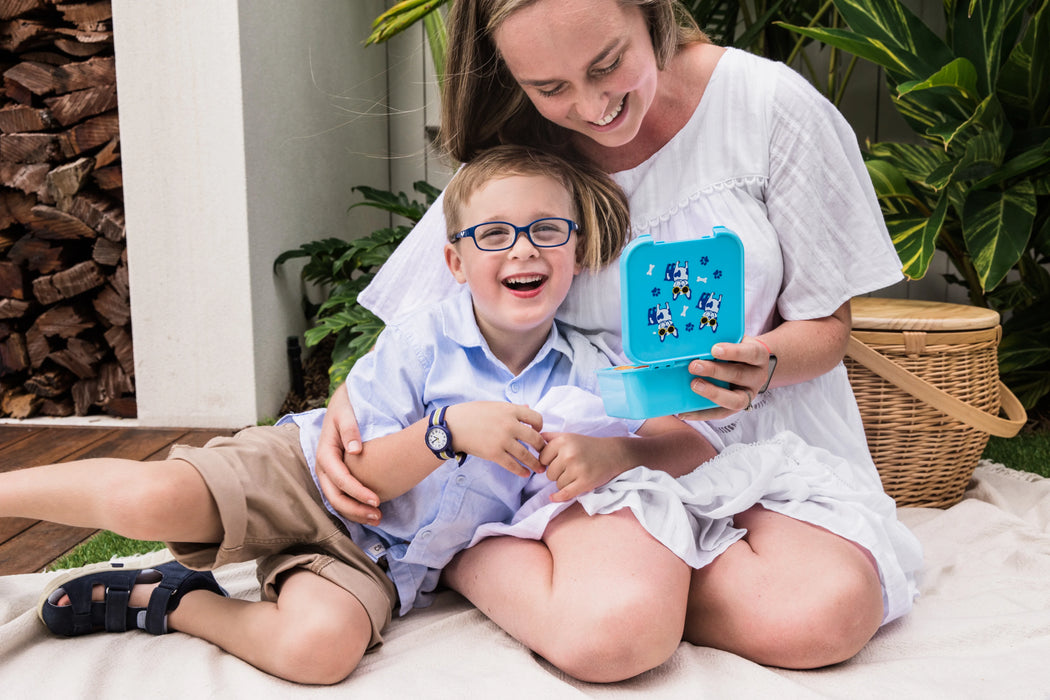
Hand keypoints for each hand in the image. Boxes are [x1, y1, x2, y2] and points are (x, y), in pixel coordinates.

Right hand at [315, 383, 381, 522]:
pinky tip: (371, 512)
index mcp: (325, 453)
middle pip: (335, 497)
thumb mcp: (345, 413)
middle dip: (356, 509)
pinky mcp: (336, 478)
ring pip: (338, 501)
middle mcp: (324, 468)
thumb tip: (355, 450)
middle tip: (378, 516)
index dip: (357, 492)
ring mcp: (329, 475)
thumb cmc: (346, 409)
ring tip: (378, 518)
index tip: (376, 499)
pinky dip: (355, 508)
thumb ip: (350, 429)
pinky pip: (343, 497)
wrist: (342, 406)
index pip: (340, 479)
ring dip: (356, 513)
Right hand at [446, 402, 545, 476]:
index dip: (540, 426)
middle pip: (535, 438)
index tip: (538, 432)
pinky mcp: (494, 454)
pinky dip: (521, 470)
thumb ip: (512, 408)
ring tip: (540, 469)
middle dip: (542, 447)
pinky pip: (512, 464)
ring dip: (535, 463)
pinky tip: (525, 473)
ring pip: (526, 454)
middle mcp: (509, 424)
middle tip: (544, 453)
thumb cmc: (471, 413)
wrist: (452, 426)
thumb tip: (528, 407)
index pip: (536, 418)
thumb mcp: (494, 405)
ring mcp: (502, 440)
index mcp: (510, 410)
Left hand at [539, 432, 626, 501]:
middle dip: (557, 473)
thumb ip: (549, 437)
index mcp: (562, 441)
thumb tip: (532, 441)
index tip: (558, 461)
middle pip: (549, 473)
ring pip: (557, 484)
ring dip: (564, 482)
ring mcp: (577, 469)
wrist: (613, 453)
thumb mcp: (568, 436)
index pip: (542, 459)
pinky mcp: (585, 482)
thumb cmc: (588, 445)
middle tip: (570, 468)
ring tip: (576, 474)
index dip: (548, 462)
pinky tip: (553, 497)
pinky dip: (558, 497)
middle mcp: (568, 454)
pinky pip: (565, 494)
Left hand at [679, 336, 772, 420]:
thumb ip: (721, 340)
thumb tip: (694, 342)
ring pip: (734, 399)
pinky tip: (685, 413)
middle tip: (694, 366)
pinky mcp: (737, 408)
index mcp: (759, 356)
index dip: (733, 352)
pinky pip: (721, 414)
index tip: (714, 349)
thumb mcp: (735, 340)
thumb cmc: (737, 349)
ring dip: (712, 393)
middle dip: (715, 371)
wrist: (750, 364)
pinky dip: (702, 414)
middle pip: (739, 375)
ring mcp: (749, 394)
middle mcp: (757, 376)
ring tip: (694, 385)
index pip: (750, 353)